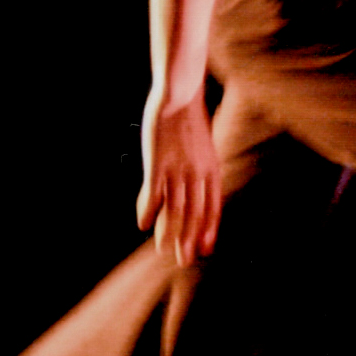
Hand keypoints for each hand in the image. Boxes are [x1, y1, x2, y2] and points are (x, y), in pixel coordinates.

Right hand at [135, 87, 220, 266]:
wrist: (181, 94)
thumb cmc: (190, 122)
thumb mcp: (203, 149)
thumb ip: (201, 171)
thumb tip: (197, 189)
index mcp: (211, 170)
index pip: (212, 207)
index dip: (208, 229)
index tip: (205, 250)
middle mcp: (198, 173)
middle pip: (195, 213)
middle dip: (189, 239)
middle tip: (184, 261)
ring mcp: (178, 168)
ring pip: (176, 208)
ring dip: (169, 231)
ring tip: (163, 250)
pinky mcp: (158, 161)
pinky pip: (153, 192)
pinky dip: (148, 210)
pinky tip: (143, 224)